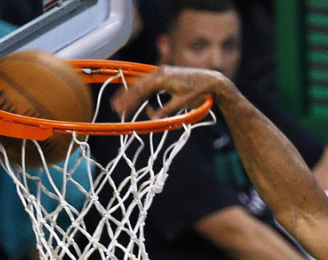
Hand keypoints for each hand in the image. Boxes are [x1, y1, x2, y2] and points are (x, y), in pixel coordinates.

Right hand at [111, 65, 226, 120]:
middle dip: (126, 97)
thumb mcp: (182, 103)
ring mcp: (163, 73)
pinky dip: (147, 97)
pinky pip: (152, 87)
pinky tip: (148, 108)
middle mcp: (160, 72)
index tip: (120, 109)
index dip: (129, 100)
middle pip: (138, 86)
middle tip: (115, 108)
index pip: (141, 90)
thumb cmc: (199, 92)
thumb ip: (167, 110)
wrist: (212, 82)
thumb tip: (153, 119)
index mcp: (162, 77)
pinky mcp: (166, 77)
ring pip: (143, 85)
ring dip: (134, 96)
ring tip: (123, 106)